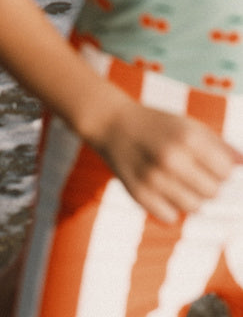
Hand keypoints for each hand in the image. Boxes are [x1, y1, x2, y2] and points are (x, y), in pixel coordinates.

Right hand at [96, 99, 237, 222]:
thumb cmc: (155, 123)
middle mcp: (171, 158)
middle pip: (212, 192)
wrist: (111, 123)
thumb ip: (217, 143)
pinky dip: (170, 208)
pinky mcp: (138, 194)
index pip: (225, 172)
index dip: (220, 170)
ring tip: (179, 183)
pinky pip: (170, 217)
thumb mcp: (186, 124)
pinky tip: (162, 190)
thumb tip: (242, 162)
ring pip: (194, 208)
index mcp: (187, 137)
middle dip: (207, 185)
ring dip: (191, 198)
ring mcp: (154, 178)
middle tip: (192, 173)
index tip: (209, 164)